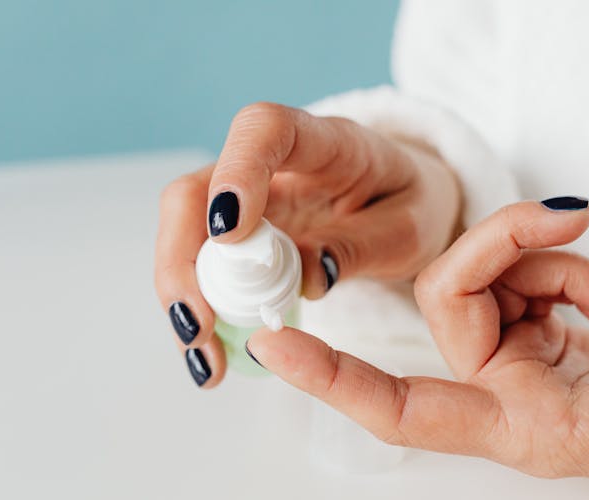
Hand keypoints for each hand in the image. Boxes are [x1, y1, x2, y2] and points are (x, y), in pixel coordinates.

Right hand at [155, 102, 459, 386]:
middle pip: (195, 193)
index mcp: (324, 142)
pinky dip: (198, 311)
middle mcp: (268, 165)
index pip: (264, 129)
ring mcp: (245, 199)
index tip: (228, 233)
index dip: (236, 172)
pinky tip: (210, 352)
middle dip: (183, 262)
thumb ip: (357, 247)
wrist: (401, 201)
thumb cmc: (406, 204)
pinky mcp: (235, 233)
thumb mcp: (406, 230)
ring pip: (185, 234)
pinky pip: (199, 266)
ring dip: (182, 296)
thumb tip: (305, 278)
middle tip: (200, 326)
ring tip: (206, 358)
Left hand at [246, 198, 588, 477]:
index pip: (398, 409)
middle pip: (445, 296)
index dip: (333, 381)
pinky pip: (521, 270)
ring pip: (482, 272)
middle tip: (572, 217)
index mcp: (511, 429)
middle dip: (501, 244)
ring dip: (549, 256)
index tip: (271, 345)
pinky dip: (566, 264)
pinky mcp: (537, 324)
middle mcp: (498, 389)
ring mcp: (515, 353)